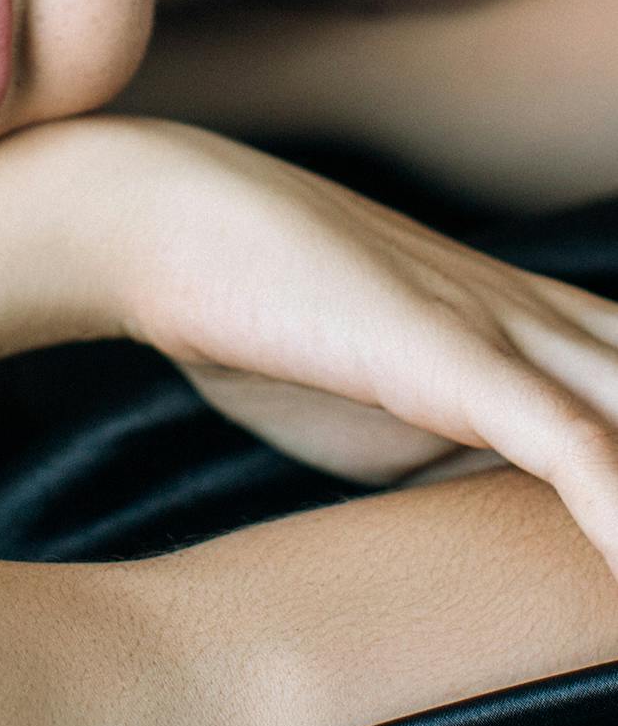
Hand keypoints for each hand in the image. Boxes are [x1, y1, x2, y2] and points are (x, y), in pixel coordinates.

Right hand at [96, 118, 617, 560]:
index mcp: (516, 330)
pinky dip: (613, 507)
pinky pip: (568, 441)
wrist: (152, 218)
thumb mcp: (364, 402)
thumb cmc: (242, 306)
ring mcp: (495, 330)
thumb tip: (498, 503)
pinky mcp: (441, 353)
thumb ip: (448, 444)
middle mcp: (533, 321)